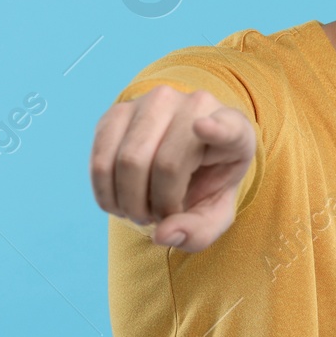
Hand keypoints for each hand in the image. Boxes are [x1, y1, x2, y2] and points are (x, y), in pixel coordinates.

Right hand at [90, 84, 256, 251]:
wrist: (182, 158)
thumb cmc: (205, 185)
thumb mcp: (214, 214)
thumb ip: (198, 231)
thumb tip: (162, 234)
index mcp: (234, 130)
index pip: (227, 128)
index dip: (216, 129)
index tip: (202, 126)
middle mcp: (196, 106)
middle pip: (166, 165)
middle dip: (157, 207)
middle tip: (159, 218)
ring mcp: (155, 102)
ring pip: (129, 160)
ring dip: (129, 203)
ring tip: (141, 210)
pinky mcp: (119, 111)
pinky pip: (101, 158)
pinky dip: (106, 193)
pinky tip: (119, 202)